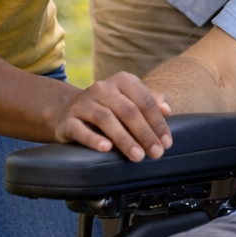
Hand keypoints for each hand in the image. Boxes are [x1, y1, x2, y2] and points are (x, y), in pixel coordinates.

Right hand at [50, 71, 173, 161]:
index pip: (145, 101)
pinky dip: (93, 139)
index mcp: (123, 80)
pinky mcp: (68, 119)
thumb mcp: (131, 101)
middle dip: (145, 134)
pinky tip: (106, 149)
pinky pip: (80, 129)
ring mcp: (83, 103)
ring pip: (106, 119)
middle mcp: (102, 88)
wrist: (70, 111)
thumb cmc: (110, 108)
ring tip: (137, 156)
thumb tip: (167, 110)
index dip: (158, 123)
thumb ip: (151, 103)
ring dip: (124, 139)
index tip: (167, 143)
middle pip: (128, 111)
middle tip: (156, 153)